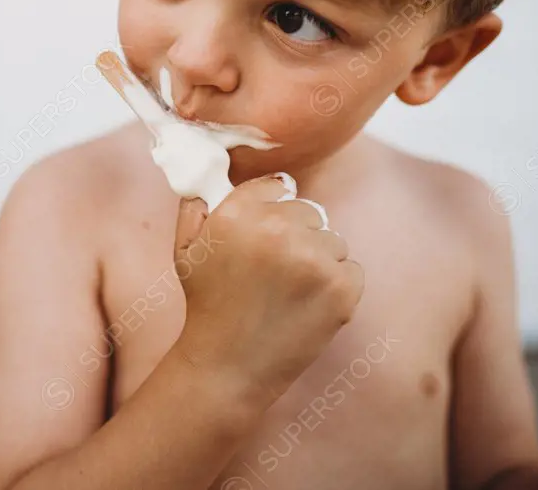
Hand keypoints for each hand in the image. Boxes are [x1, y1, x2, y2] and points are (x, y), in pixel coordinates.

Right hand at [170, 175, 363, 407]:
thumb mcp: (185, 249)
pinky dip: (337, 287)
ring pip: (332, 240)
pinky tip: (307, 306)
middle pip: (308, 211)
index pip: (276, 188)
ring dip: (317, 261)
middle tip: (272, 274)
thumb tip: (211, 169)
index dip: (270, 213)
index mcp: (239, 213)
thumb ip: (196, 203)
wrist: (228, 367)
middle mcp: (278, 229)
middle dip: (296, 236)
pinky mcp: (342, 288)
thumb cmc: (206, 306)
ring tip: (288, 293)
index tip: (263, 238)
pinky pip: (352, 269)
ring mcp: (314, 259)